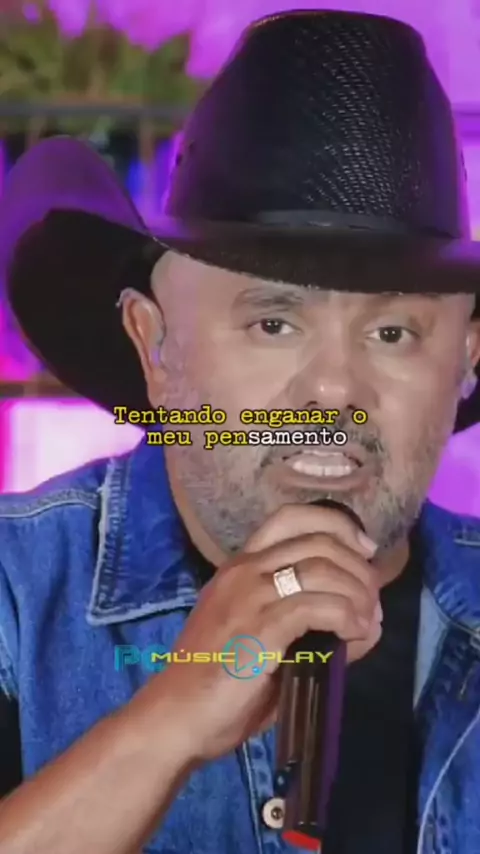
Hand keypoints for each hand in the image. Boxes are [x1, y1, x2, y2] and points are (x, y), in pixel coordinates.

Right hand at [143, 504, 381, 762]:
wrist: (176, 716)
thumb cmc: (218, 684)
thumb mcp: (263, 639)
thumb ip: (306, 623)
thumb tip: (365, 621)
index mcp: (240, 566)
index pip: (291, 516)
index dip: (337, 525)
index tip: (365, 551)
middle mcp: (243, 569)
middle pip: (317, 539)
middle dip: (358, 566)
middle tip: (373, 598)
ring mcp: (248, 595)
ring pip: (321, 568)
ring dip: (357, 592)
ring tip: (368, 621)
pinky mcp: (258, 626)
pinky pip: (316, 605)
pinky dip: (347, 616)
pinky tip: (355, 633)